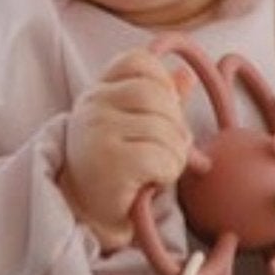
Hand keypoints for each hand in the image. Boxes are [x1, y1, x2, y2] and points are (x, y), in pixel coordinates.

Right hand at [58, 50, 197, 250]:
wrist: (88, 212)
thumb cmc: (116, 166)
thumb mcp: (133, 125)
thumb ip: (159, 98)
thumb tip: (185, 74)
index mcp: (98, 91)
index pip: (138, 61)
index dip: (162, 81)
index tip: (163, 109)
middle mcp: (93, 106)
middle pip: (157, 95)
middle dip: (175, 123)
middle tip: (170, 147)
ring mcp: (98, 132)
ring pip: (164, 128)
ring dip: (176, 153)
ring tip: (162, 167)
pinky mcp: (110, 162)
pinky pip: (162, 157)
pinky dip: (170, 171)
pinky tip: (156, 180)